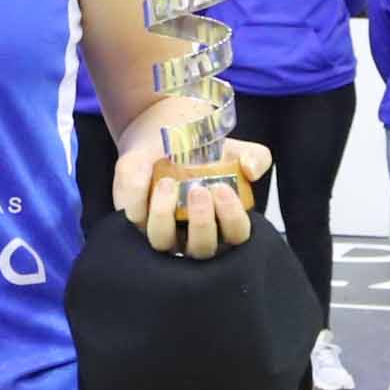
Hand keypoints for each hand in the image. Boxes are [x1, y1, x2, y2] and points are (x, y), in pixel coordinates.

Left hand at [115, 139, 273, 260]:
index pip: (236, 235)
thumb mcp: (237, 151)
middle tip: (199, 190)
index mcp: (225, 225)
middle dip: (201, 223)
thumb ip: (255, 158)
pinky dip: (137, 196)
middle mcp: (194, 237)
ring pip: (162, 241)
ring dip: (164, 215)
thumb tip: (251, 170)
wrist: (167, 140)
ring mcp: (164, 233)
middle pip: (201, 249)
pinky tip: (146, 172)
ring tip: (168, 183)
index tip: (223, 189)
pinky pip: (134, 218)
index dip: (231, 217)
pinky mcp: (137, 222)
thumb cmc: (207, 155)